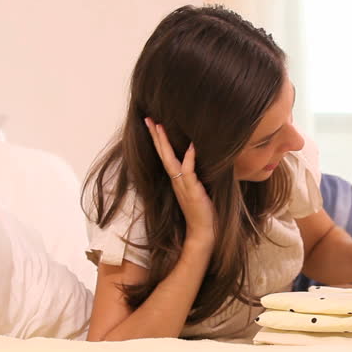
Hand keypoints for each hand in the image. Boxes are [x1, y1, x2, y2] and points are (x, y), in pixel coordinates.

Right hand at [145, 118, 215, 242]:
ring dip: (165, 143)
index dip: (159, 140)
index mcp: (177, 179)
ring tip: (159, 127)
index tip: (153, 124)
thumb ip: (195, 176)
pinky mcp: (193, 191)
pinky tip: (191, 146)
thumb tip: (200, 159)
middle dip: (156, 136)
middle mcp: (177, 181)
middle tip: (148, 119)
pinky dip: (190, 159)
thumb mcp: (198, 189)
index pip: (166, 156)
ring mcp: (183, 186)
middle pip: (163, 154)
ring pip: (171, 160)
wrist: (204, 232)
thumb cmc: (203, 212)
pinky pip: (189, 172)